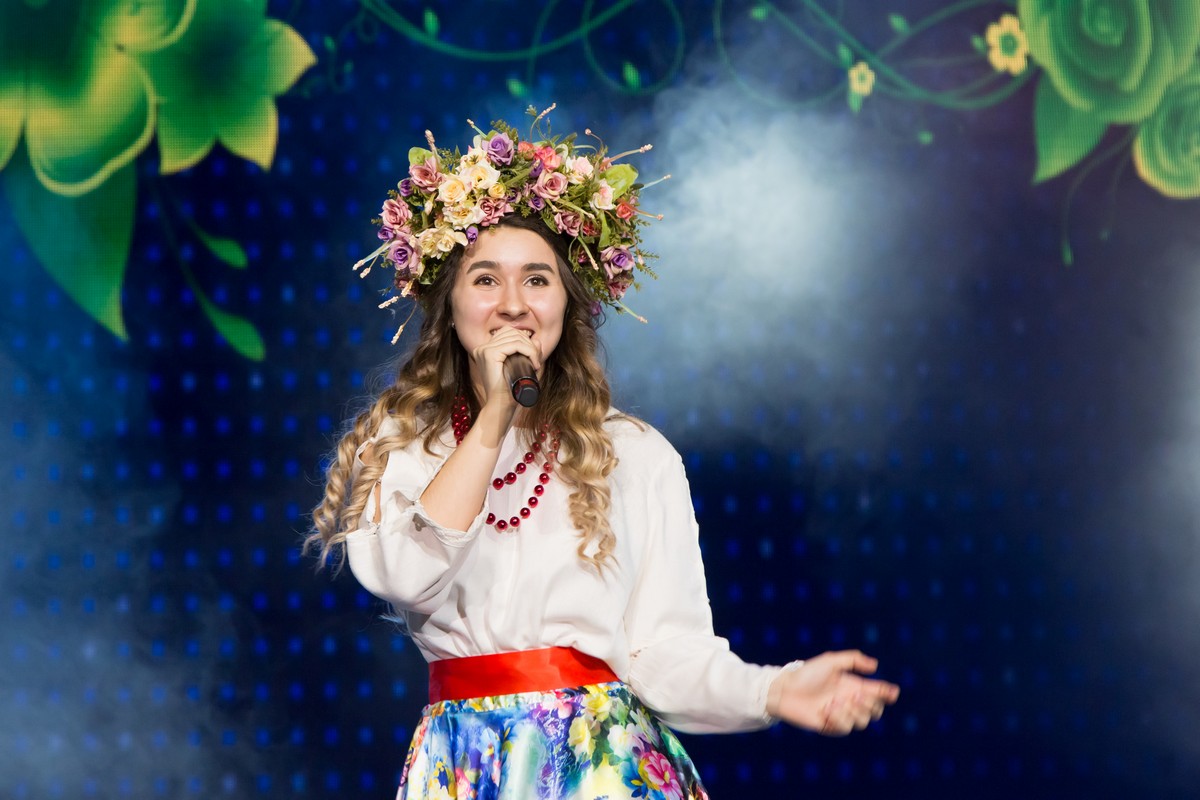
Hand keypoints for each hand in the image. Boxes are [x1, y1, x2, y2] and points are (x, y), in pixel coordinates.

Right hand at [470, 325, 541, 410]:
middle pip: (512, 332)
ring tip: (535, 363)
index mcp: (485, 350)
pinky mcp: (489, 354)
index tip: (534, 357)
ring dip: (531, 349)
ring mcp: (484, 350)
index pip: (508, 332)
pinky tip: (533, 363)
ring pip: (515, 337)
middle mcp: (482, 348)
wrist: (500, 405)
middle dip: (529, 344)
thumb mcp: (520, 367)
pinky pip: (514, 345)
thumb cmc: (510, 390)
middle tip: (536, 361)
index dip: (524, 340)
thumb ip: (527, 353)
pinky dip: (528, 351)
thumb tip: (537, 340)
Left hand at [766, 650, 899, 735]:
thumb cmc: (807, 673)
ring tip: (834, 702)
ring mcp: (842, 715)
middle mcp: (850, 701)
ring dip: (852, 711)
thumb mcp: (830, 661)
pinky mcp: (831, 726)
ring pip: (863, 721)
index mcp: (854, 686)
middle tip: (856, 695)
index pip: (878, 692)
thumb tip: (875, 666)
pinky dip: (838, 718)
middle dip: (871, 704)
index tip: (892, 692)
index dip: (888, 693)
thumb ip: (853, 659)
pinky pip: (845, 728)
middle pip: (876, 711)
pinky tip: (826, 710)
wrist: (786, 689)